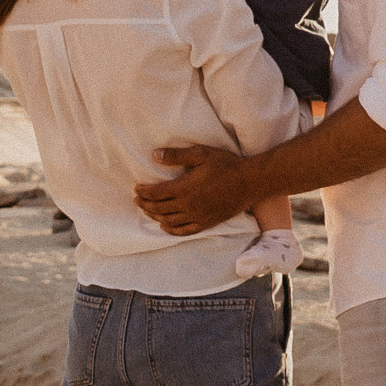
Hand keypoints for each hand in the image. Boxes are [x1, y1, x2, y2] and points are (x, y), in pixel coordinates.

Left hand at [134, 143, 254, 235]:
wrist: (249, 183)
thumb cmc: (225, 165)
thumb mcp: (201, 154)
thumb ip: (176, 155)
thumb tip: (154, 155)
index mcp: (185, 188)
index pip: (156, 193)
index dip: (144, 192)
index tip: (137, 188)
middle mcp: (188, 205)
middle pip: (159, 209)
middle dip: (145, 204)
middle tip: (137, 200)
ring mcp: (197, 216)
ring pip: (169, 221)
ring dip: (155, 217)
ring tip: (147, 211)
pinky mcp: (206, 223)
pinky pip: (184, 231)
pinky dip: (172, 230)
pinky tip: (165, 226)